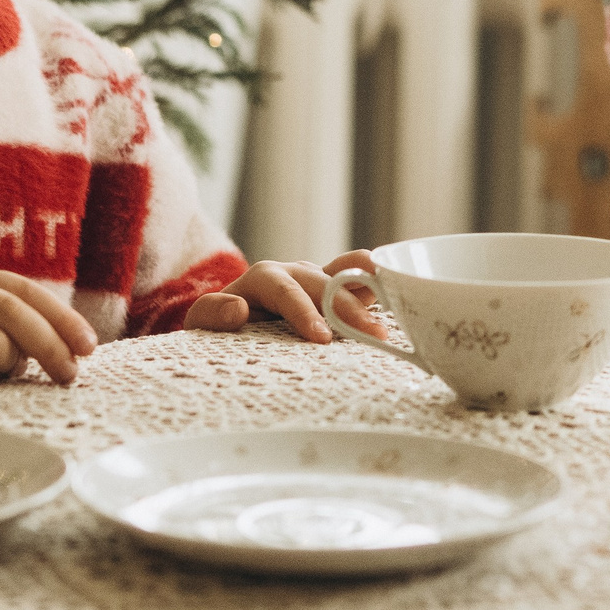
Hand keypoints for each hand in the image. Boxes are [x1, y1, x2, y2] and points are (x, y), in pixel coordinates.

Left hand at [184, 250, 386, 342]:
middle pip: (325, 285)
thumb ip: (211, 315)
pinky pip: (361, 279)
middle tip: (373, 334)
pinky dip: (381, 283)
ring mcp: (320, 278)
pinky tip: (406, 290)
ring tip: (401, 300)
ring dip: (374, 291)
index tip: (321, 337)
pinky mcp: (337, 289)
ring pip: (349, 277)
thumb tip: (239, 310)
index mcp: (264, 278)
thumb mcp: (203, 322)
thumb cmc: (219, 325)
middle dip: (349, 309)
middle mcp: (296, 273)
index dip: (304, 311)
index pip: (285, 290)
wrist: (233, 321)